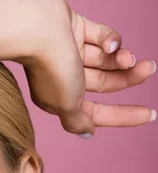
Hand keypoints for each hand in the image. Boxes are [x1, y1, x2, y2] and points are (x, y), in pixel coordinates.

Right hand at [16, 1, 155, 135]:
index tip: (149, 114)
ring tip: (132, 57)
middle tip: (149, 69)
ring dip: (122, 58)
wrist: (36, 29)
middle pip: (104, 83)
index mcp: (60, 101)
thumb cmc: (50, 70)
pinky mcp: (75, 30)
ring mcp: (70, 53)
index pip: (96, 113)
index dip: (123, 115)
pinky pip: (100, 36)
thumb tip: (87, 133)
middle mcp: (64, 79)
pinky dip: (110, 39)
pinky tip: (112, 44)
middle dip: (128, 78)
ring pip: (104, 59)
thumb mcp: (66, 105)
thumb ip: (77, 121)